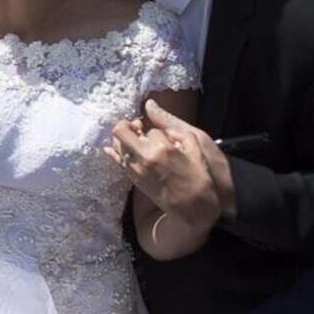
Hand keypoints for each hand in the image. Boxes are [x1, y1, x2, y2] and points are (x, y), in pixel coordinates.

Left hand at [108, 99, 222, 228]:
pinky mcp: (133, 179)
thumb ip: (172, 124)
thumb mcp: (195, 145)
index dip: (154, 127)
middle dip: (127, 125)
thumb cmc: (199, 177)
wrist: (194, 208)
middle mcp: (144, 158)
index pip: (148, 127)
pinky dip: (115, 152)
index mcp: (162, 148)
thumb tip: (150, 105)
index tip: (159, 132)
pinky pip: (117, 161)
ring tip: (136, 140)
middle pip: (120, 131)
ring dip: (123, 139)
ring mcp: (136, 169)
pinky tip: (114, 148)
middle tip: (138, 128)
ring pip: (116, 145)